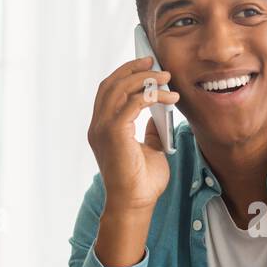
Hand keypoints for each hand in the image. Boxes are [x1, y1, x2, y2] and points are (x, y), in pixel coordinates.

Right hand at [86, 55, 177, 213]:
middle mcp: (98, 126)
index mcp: (102, 128)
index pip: (108, 91)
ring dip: (144, 78)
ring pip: (119, 89)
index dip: (125, 74)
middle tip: (155, 62)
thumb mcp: (151, 150)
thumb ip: (151, 131)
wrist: (135, 204)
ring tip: (166, 77)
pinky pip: (132, 104)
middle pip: (111, 84)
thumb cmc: (142, 182)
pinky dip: (151, 95)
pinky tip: (168, 97)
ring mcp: (102, 129)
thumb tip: (160, 115)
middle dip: (133, 69)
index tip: (146, 64)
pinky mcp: (114, 134)